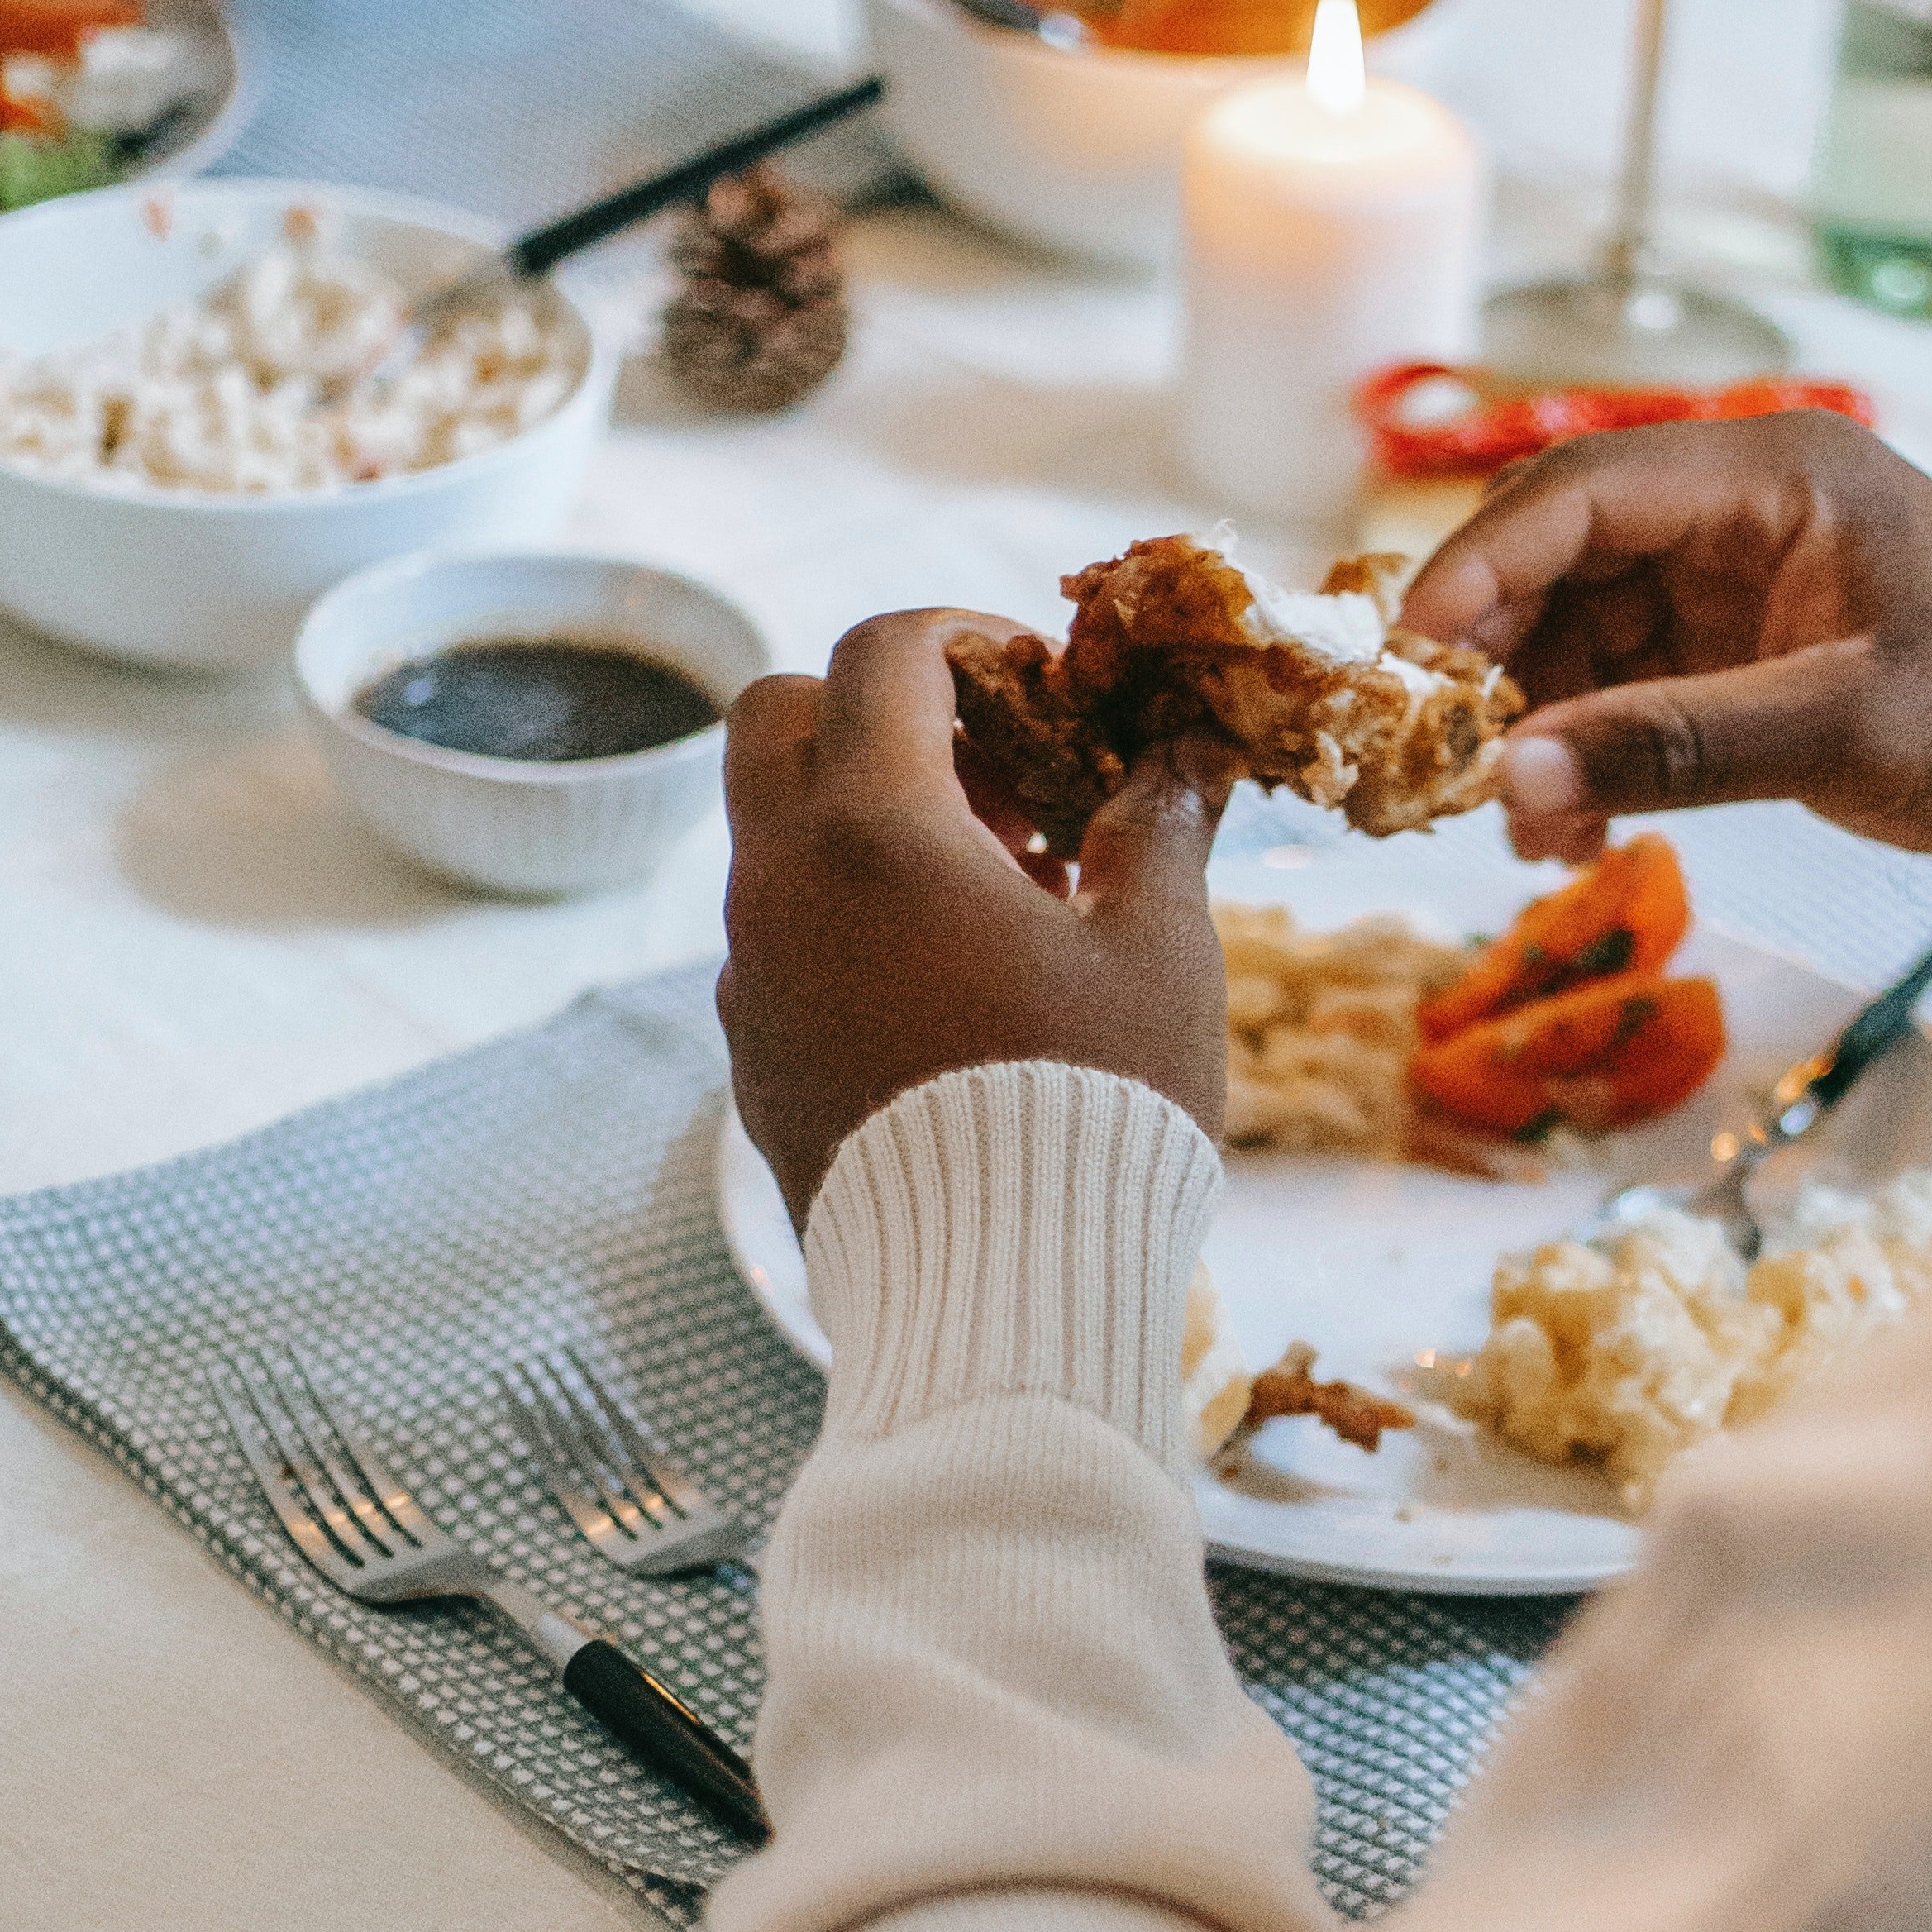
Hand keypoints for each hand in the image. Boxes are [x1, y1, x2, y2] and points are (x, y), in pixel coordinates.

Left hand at [720, 609, 1227, 1220]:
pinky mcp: (754, 1057)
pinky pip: (784, 938)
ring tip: (1006, 898)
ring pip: (778, 834)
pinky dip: (853, 916)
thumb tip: (1181, 757)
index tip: (1040, 682)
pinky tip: (959, 985)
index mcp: (873, 828)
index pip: (880, 651)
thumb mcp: (1158, 950)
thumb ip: (1159, 827)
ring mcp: (751, 975)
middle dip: (882, 713)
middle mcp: (781, 885)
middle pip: (780, 716)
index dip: (965, 637)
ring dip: (874, 823)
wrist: (996, 1294)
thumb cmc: (1094, 1106)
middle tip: (998, 778)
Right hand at [1398, 412, 1931, 865]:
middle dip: (1500, 663)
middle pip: (1565, 558)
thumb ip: (1672, 747)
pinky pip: (1629, 685)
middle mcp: (1744, 505)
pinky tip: (1568, 830)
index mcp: (1776, 472)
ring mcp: (1741, 577)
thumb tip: (1510, 776)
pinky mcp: (1745, 649)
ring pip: (1586, 630)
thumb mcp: (1837, 732)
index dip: (1481, 570)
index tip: (1411, 662)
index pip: (1582, 492)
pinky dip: (1590, 752)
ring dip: (1539, 725)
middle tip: (1448, 766)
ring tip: (1525, 829)